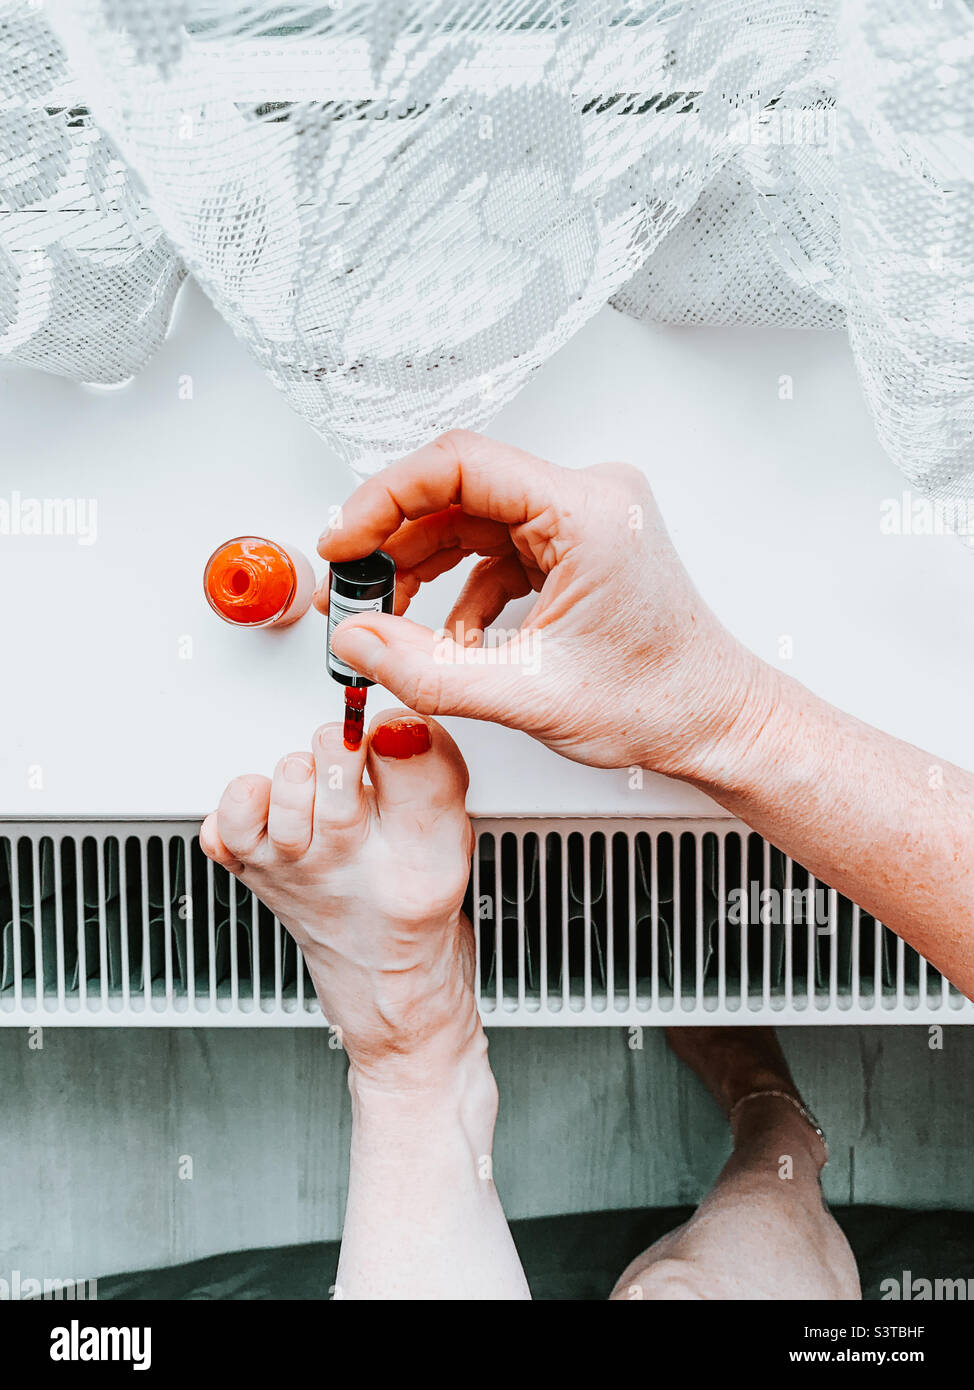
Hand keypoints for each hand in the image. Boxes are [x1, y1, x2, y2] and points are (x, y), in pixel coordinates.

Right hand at [317, 430, 768, 779]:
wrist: (715, 723)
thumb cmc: (661, 702)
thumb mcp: (528, 696)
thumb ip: (427, 670)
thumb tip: (356, 640)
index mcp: (588, 511)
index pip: (460, 464)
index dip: (385, 498)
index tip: (344, 540)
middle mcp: (590, 499)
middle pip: (459, 490)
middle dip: (395, 540)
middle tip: (354, 590)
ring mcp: (584, 519)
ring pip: (472, 520)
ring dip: (423, 568)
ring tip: (389, 620)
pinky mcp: (577, 545)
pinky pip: (496, 547)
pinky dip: (462, 589)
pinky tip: (450, 637)